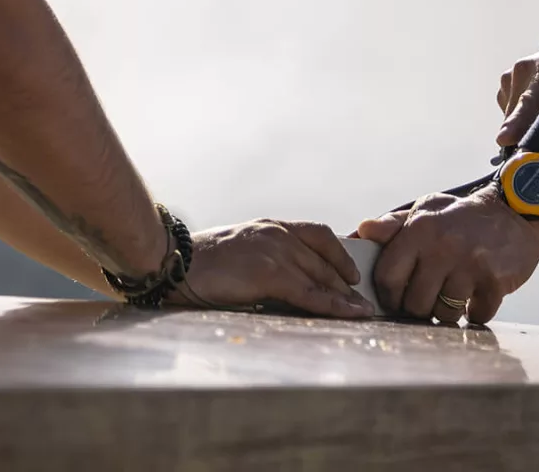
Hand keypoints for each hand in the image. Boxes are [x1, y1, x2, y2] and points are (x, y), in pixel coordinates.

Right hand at [172, 219, 373, 318]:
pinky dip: (335, 305)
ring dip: (347, 297)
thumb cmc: (200, 264)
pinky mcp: (270, 273)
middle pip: (326, 258)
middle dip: (347, 282)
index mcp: (270, 226)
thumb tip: (286, 281)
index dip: (340, 253)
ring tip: (364, 312)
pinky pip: (312, 293)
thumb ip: (264, 257)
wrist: (174, 263)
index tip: (352, 271)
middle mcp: (278, 234)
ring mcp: (275, 251)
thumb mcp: (239, 251)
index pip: (319, 234)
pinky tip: (351, 313)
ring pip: (323, 276)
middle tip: (364, 300)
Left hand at [355, 188, 538, 325]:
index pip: (388, 277)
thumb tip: (361, 232)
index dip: (388, 295)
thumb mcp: (427, 211)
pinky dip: (476, 312)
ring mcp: (470, 265)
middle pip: (414, 303)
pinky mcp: (495, 281)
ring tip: (452, 296)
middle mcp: (442, 247)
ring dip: (447, 312)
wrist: (516, 213)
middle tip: (428, 299)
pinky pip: (476, 315)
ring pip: (444, 313)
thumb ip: (393, 225)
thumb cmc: (463, 216)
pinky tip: (477, 296)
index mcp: (420, 230)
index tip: (396, 299)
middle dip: (419, 308)